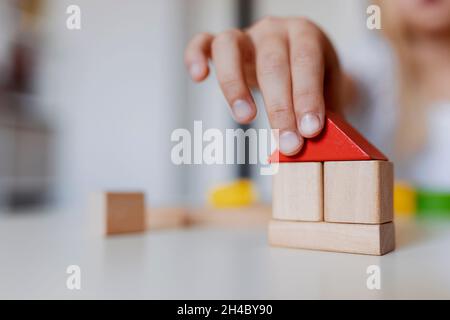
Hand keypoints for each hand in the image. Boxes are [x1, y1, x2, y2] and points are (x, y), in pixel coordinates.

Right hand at [185, 17, 342, 155]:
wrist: (295, 62)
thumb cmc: (310, 80)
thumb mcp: (326, 93)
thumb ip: (324, 115)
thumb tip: (322, 149)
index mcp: (305, 35)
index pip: (305, 63)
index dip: (307, 97)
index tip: (309, 131)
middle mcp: (274, 30)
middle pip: (272, 63)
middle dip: (280, 108)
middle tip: (288, 144)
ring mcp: (246, 35)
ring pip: (231, 48)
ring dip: (236, 86)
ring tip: (246, 119)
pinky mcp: (220, 43)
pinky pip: (202, 42)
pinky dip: (196, 55)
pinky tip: (199, 77)